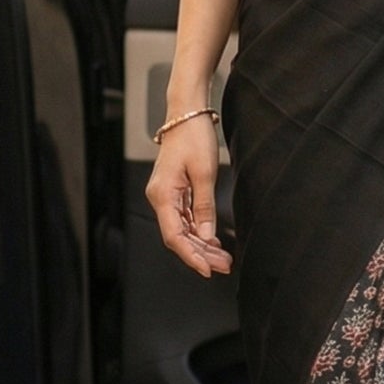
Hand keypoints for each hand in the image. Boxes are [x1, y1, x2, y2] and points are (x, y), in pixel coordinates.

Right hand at [146, 116, 231, 276]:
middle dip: (201, 254)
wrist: (187, 112)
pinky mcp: (175, 191)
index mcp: (162, 195)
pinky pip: (185, 218)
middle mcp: (160, 198)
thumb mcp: (204, 173)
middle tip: (224, 266)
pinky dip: (199, 231)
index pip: (174, 237)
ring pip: (182, 230)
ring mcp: (166, 195)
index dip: (191, 256)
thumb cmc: (193, 136)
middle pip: (178, 237)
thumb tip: (206, 237)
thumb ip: (204, 208)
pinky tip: (213, 241)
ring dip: (201, 245)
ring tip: (222, 258)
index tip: (207, 270)